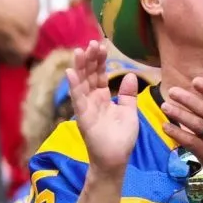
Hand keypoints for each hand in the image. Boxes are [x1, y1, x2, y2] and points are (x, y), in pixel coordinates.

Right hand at [68, 39, 139, 176]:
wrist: (116, 160)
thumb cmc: (121, 138)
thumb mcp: (129, 112)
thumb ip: (128, 94)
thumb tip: (131, 75)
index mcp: (102, 98)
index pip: (99, 74)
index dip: (100, 60)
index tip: (102, 45)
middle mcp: (91, 100)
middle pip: (89, 75)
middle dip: (90, 59)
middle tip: (92, 42)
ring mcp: (86, 108)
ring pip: (81, 83)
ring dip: (80, 67)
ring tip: (80, 50)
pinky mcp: (83, 117)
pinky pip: (77, 99)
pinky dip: (74, 85)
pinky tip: (71, 72)